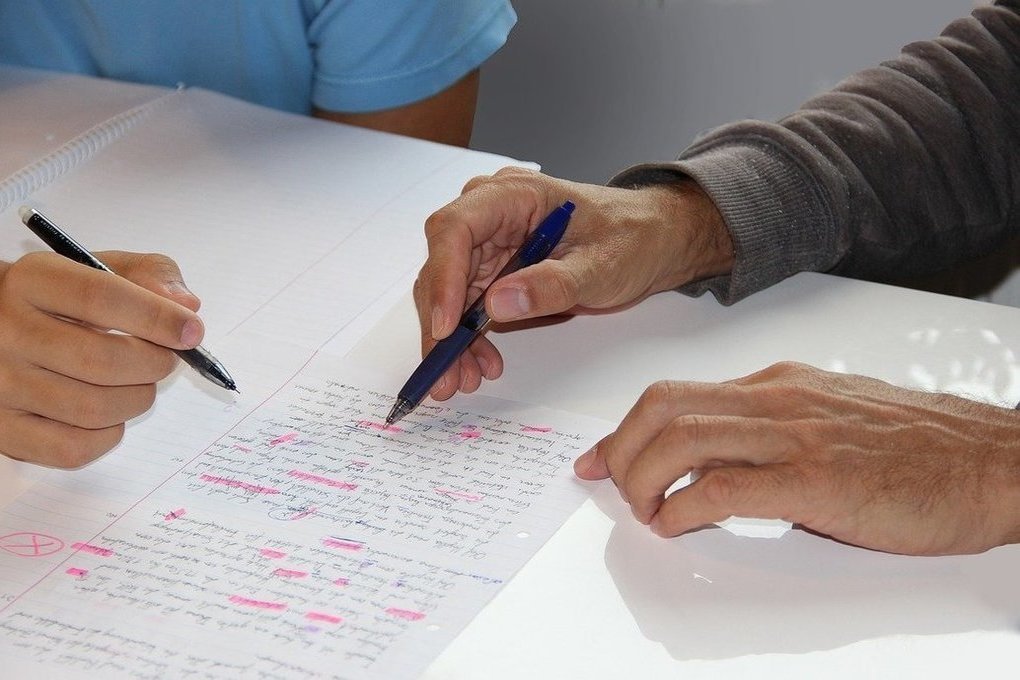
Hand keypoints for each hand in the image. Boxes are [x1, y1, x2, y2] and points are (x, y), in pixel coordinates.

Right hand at [0, 251, 204, 466]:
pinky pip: (74, 448)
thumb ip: (148, 275)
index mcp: (31, 281)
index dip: (158, 318)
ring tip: (136, 382)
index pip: (101, 298)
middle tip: (164, 359)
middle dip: (154, 364)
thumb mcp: (97, 268)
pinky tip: (108, 412)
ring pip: (93, 409)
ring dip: (136, 399)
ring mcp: (1, 385)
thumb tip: (186, 308)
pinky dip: (108, 435)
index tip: (191, 332)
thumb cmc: (60, 299)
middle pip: (102, 361)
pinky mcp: (4, 431)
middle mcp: (6, 332)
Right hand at [413, 167, 732, 399]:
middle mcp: (490, 214)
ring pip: (449, 291)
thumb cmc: (632, 239)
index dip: (442, 278)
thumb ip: (551, 284)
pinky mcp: (494, 268)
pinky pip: (468, 304)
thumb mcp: (600, 266)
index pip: (454, 229)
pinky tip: (482, 363)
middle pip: (442, 265)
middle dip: (441, 322)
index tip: (447, 326)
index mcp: (511, 195)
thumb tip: (496, 303)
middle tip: (446, 372)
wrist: (651, 240)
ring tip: (465, 379)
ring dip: (452, 338)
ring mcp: (489, 242)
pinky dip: (470, 336)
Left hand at [573, 362, 1019, 555]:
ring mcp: (796, 435)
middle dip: (621, 451)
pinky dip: (685, 508)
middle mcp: (777, 399)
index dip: (622, 429)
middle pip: (662, 408)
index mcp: (777, 384)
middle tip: (614, 488)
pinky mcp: (817, 479)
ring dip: (644, 480)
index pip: (674, 394)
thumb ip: (771, 430)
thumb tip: (715, 462)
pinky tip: (680, 525)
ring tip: (647, 511)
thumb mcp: (829, 420)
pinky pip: (725, 485)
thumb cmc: (919, 448)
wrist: (994, 462)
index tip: (597, 458)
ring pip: (682, 438)